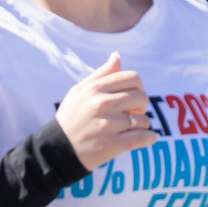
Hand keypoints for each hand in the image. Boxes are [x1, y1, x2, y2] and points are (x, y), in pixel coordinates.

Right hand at [56, 51, 155, 169]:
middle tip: (132, 113)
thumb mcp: (78, 91)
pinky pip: (142, 138)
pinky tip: (150, 138)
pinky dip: (150, 138)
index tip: (131, 97)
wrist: (57, 150)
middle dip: (141, 106)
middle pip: (141, 97)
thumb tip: (117, 56)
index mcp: (95, 88)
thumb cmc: (70, 119)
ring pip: (143, 120)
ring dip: (141, 125)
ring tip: (130, 129)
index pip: (133, 78)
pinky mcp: (112, 144)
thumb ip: (100, 74)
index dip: (138, 87)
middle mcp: (102, 104)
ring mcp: (108, 125)